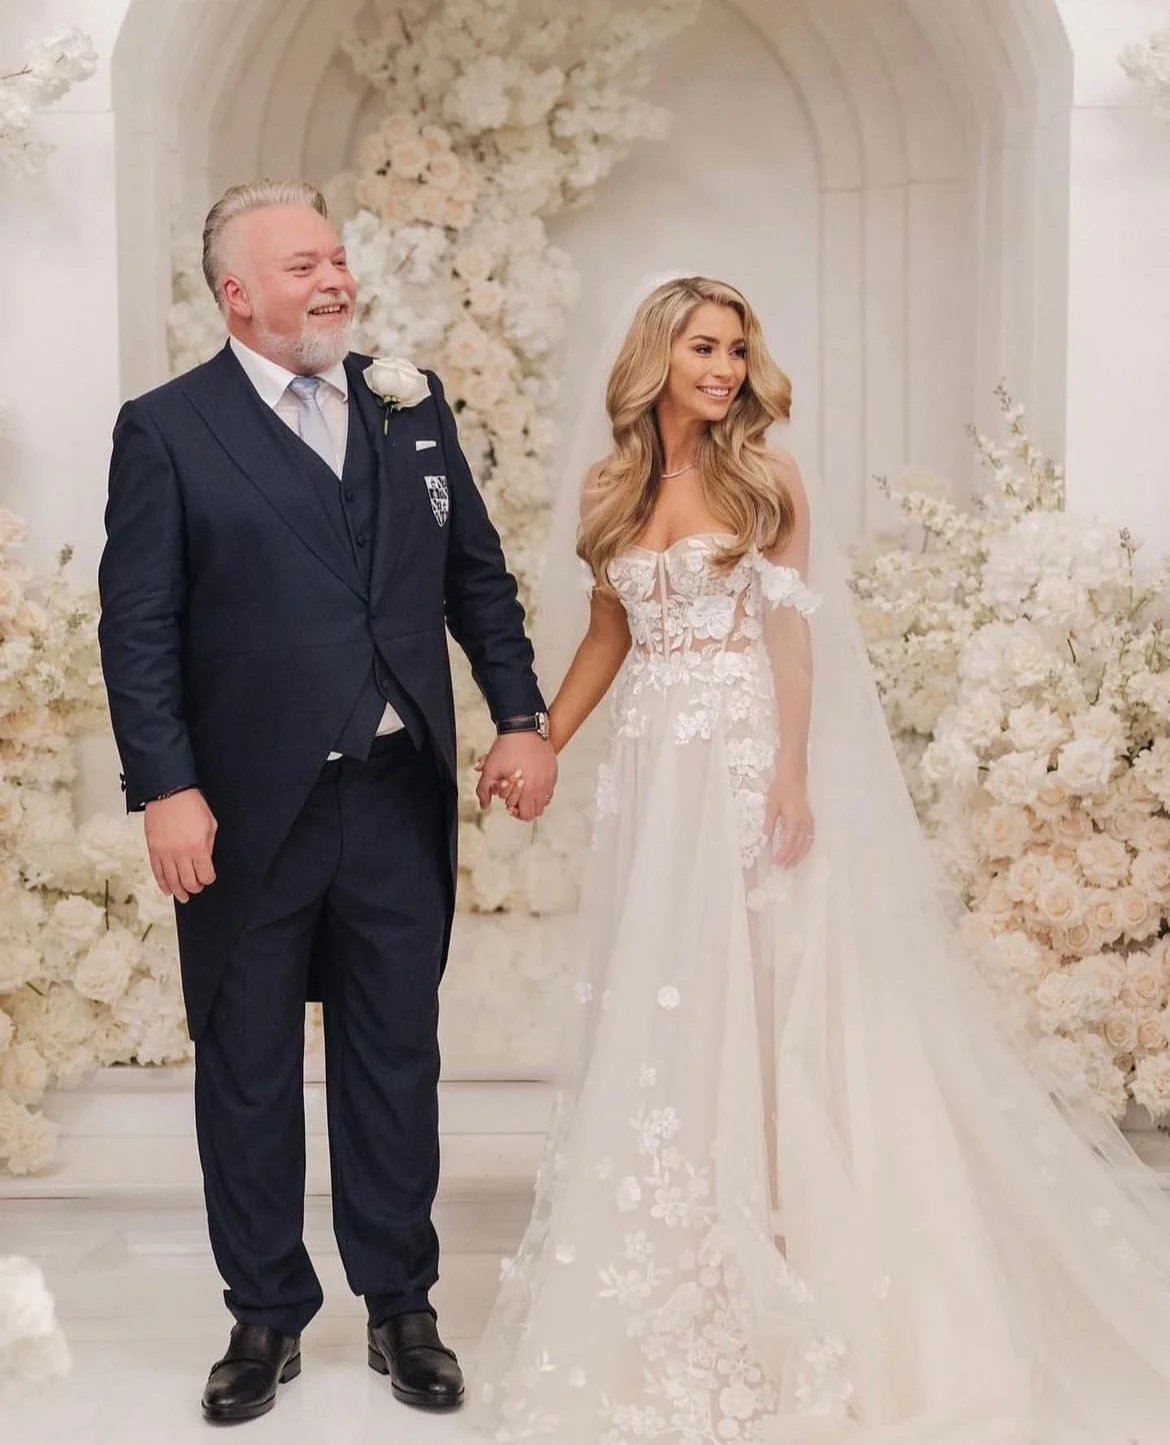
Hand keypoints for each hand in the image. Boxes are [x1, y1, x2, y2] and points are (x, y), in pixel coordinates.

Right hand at [144, 788, 217, 902]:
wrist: (168, 792)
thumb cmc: (191, 804)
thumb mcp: (210, 824)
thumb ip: (209, 844)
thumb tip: (206, 859)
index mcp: (198, 847)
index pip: (205, 874)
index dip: (208, 879)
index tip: (208, 878)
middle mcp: (181, 853)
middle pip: (188, 881)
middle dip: (194, 888)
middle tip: (196, 888)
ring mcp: (165, 853)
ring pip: (171, 880)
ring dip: (178, 891)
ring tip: (182, 896)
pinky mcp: (153, 849)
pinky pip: (157, 872)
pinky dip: (162, 883)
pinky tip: (166, 890)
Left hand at [476, 733, 557, 822]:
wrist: (523, 729)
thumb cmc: (509, 748)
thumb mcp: (491, 770)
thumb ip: (484, 791)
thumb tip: (484, 804)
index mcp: (528, 790)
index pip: (527, 815)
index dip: (516, 812)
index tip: (510, 805)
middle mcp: (542, 787)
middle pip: (537, 811)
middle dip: (525, 807)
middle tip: (515, 798)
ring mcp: (549, 779)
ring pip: (545, 800)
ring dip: (533, 799)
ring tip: (523, 790)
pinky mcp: (553, 770)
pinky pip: (549, 787)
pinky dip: (541, 788)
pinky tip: (530, 779)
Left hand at [763, 768, 813, 868]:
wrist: (794, 775)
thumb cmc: (781, 788)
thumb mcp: (771, 805)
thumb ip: (769, 823)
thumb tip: (765, 839)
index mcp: (793, 820)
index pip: (788, 843)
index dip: (782, 854)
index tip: (775, 862)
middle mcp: (803, 823)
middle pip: (798, 846)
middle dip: (790, 859)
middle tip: (783, 868)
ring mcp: (809, 821)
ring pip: (806, 844)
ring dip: (799, 856)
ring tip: (791, 865)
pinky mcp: (810, 819)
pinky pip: (810, 838)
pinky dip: (806, 848)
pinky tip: (801, 852)